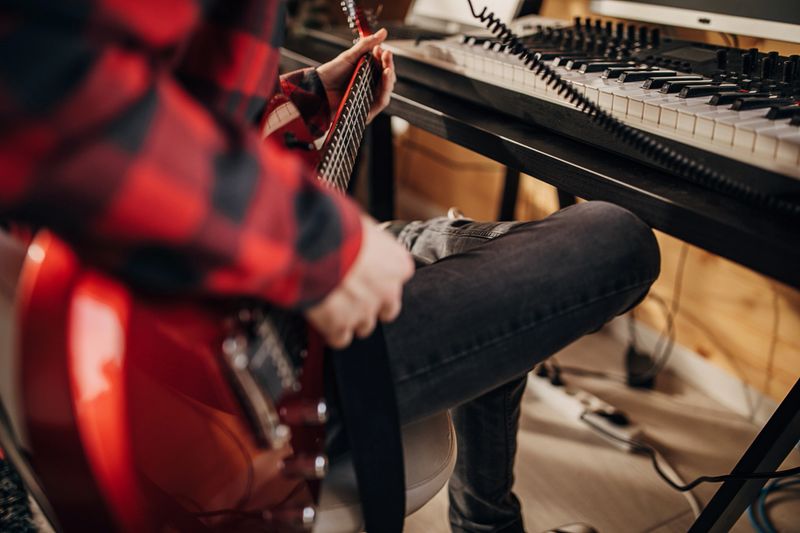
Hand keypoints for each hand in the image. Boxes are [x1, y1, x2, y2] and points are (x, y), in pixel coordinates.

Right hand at [304, 214, 413, 348]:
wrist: (313, 245)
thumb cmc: (337, 227)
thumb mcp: (362, 224)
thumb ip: (369, 241)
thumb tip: (360, 236)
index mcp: (398, 265)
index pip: (398, 279)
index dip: (380, 278)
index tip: (368, 274)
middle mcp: (388, 291)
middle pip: (388, 309)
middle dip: (372, 304)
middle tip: (353, 294)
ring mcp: (365, 311)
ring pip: (364, 325)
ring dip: (351, 317)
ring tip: (333, 303)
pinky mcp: (341, 326)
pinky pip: (341, 338)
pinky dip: (332, 330)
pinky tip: (323, 318)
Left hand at [316, 28, 395, 122]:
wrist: (318, 89)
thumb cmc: (331, 74)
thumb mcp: (349, 56)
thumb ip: (366, 45)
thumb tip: (383, 32)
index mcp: (366, 74)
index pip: (383, 67)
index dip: (385, 59)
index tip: (383, 50)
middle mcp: (369, 86)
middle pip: (387, 78)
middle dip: (389, 66)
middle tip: (386, 54)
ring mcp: (368, 98)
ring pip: (386, 89)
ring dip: (389, 77)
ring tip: (387, 68)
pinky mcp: (366, 109)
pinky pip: (381, 102)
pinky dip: (385, 91)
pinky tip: (385, 78)